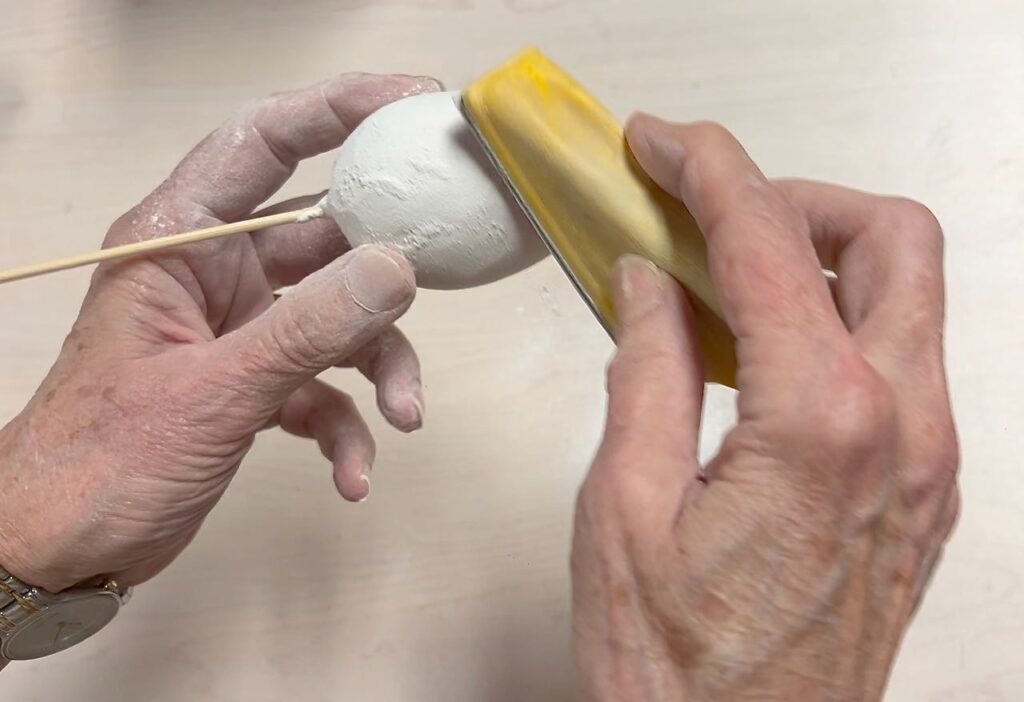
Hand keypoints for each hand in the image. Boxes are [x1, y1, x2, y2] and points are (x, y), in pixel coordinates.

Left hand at [0, 73, 440, 592]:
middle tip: (440, 274)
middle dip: (384, 272)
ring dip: (379, 366)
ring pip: (337, 320)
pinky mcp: (255, 384)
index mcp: (179, 240)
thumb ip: (309, 328)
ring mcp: (239, 329)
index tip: (411, 105)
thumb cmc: (100, 460)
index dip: (338, 110)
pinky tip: (352, 473)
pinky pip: (323, 387)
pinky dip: (347, 426)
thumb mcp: (214, 389)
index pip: (264, 143)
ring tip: (405, 416)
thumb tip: (398, 267)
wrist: (60, 549)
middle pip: (324, 239)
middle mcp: (215, 273)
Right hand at [571, 116, 958, 700]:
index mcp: (823, 424)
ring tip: (723, 280)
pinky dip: (835, 325)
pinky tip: (758, 355)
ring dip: (820, 260)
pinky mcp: (920, 496)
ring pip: (908, 300)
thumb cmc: (677, 675)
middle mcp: (904, 433)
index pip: (767, 242)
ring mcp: (927, 467)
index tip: (660, 147)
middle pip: (891, 241)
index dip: (706, 169)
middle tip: (712, 211)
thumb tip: (648, 282)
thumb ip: (645, 371)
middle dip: (797, 199)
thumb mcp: (622, 508)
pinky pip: (899, 365)